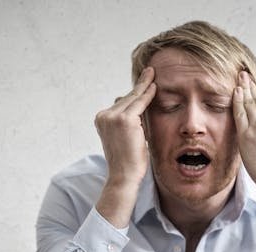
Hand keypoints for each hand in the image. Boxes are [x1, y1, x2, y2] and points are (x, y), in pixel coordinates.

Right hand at [94, 67, 156, 186]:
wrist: (124, 175)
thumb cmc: (127, 161)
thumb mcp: (124, 137)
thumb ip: (128, 121)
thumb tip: (135, 106)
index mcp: (101, 120)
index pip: (120, 103)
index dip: (132, 94)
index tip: (141, 83)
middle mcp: (104, 116)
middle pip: (126, 98)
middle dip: (139, 87)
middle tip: (149, 72)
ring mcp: (113, 117)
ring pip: (133, 99)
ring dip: (144, 87)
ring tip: (151, 73)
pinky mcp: (125, 120)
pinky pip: (140, 103)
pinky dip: (148, 94)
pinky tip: (154, 86)